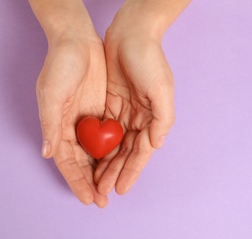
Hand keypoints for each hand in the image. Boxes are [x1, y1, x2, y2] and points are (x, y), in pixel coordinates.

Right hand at [36, 33, 107, 206]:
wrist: (78, 40)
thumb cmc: (60, 65)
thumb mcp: (52, 94)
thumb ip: (50, 124)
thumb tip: (48, 153)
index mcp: (57, 127)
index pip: (67, 162)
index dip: (76, 181)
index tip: (88, 199)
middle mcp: (72, 128)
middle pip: (82, 162)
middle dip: (91, 182)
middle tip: (103, 201)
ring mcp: (88, 121)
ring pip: (97, 153)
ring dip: (104, 170)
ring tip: (113, 188)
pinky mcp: (102, 111)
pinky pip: (108, 136)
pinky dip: (113, 151)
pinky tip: (122, 163)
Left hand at [94, 5, 175, 194]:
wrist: (131, 34)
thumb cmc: (149, 60)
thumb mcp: (162, 89)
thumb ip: (162, 120)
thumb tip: (155, 145)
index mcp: (153, 119)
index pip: (140, 153)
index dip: (131, 172)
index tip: (121, 190)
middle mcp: (139, 119)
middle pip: (125, 153)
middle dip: (114, 172)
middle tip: (102, 191)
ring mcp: (123, 112)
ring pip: (112, 144)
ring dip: (104, 163)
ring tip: (94, 181)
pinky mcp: (109, 104)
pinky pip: (102, 130)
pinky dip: (97, 145)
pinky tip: (89, 157)